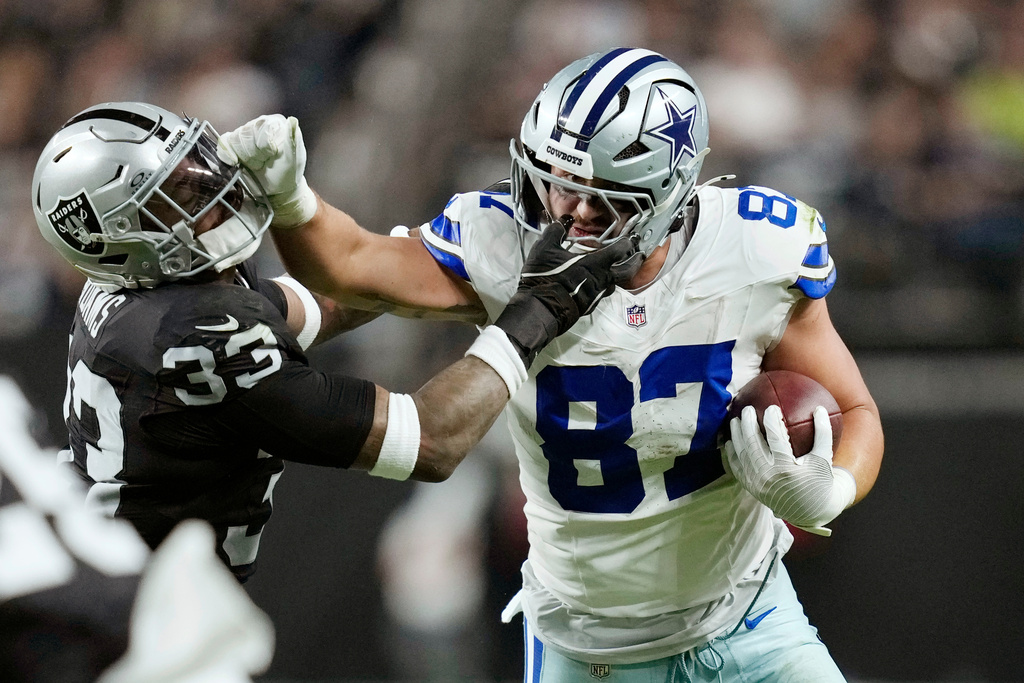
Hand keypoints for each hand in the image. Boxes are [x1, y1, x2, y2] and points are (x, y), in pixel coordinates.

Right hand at [217, 114, 317, 227]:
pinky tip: (235, 163)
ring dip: (243, 158)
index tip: (272, 156)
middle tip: (264, 163)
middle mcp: (259, 124)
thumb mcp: (294, 159)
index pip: (260, 128)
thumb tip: (292, 120)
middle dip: (253, 154)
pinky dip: (226, 154)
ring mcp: (246, 133)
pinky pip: (224, 143)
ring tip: (256, 164)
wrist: (278, 188)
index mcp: (276, 123)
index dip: (263, 146)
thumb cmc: (288, 173)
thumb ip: (293, 140)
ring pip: (233, 139)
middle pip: (244, 134)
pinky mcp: (234, 144)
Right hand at [493, 216, 640, 364]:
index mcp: (595, 263)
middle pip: (628, 271)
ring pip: (614, 283)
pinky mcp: (589, 306)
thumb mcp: (546, 248)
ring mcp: (596, 295)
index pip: (620, 250)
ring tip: (617, 269)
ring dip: (618, 275)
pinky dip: (602, 286)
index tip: (633, 238)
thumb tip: (563, 220)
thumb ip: (557, 231)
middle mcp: (601, 279)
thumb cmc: (545, 278)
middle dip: (636, 262)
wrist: (540, 308)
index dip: (628, 242)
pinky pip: (601, 293)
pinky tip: (595, 283)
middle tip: (640, 256)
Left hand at [724, 404, 855, 535]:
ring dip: (736, 436)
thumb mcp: (825, 458)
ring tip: (735, 420)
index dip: (771, 420)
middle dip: (748, 424)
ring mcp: (757, 483)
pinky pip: (737, 468)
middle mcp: (768, 476)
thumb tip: (819, 408)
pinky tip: (730, 441)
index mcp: (786, 468)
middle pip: (752, 444)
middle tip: (748, 409)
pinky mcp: (751, 488)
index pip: (775, 437)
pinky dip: (732, 454)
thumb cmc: (820, 480)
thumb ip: (823, 433)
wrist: (812, 511)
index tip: (771, 407)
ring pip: (741, 454)